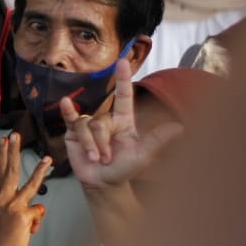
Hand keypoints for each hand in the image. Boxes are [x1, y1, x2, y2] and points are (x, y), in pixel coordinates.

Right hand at [0, 132, 49, 245]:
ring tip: (47, 159)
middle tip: (14, 135)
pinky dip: (35, 223)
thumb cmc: (1, 239)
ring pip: (30, 184)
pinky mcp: (22, 215)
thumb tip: (40, 207)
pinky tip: (30, 230)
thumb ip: (23, 209)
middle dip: (12, 151)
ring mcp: (12, 205)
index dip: (3, 156)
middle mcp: (2, 198)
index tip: (4, 141)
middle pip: (10, 170)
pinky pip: (37, 213)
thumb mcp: (8, 219)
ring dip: (40, 171)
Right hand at [59, 58, 183, 191]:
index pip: (123, 96)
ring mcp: (89, 125)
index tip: (122, 62)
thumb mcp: (143, 156)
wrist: (103, 183)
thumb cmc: (124, 169)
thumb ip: (157, 140)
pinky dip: (68, 111)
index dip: (122, 79)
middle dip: (103, 143)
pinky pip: (73, 121)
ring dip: (92, 145)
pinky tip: (65, 102)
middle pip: (101, 122)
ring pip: (88, 126)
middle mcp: (106, 120)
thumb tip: (179, 127)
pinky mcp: (73, 133)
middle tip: (107, 160)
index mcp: (124, 121)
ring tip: (96, 159)